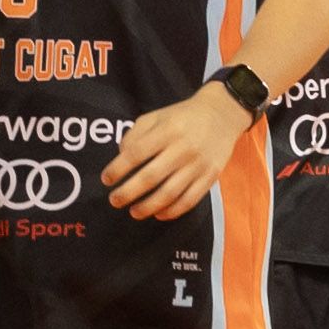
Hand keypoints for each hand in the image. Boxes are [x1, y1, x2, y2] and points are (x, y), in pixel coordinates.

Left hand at [102, 90, 246, 223]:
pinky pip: (189, 200)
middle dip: (128, 192)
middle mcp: (183, 148)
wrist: (222, 114)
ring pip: (170, 193)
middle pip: (151, 177)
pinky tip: (158, 214)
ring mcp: (198, 165)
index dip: (118, 169)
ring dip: (148, 206)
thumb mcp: (156, 116)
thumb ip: (135, 134)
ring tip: (133, 212)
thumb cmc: (182, 116)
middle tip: (114, 200)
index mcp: (167, 130)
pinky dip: (172, 211)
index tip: (106, 179)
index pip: (136, 153)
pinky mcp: (210, 177)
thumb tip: (121, 157)